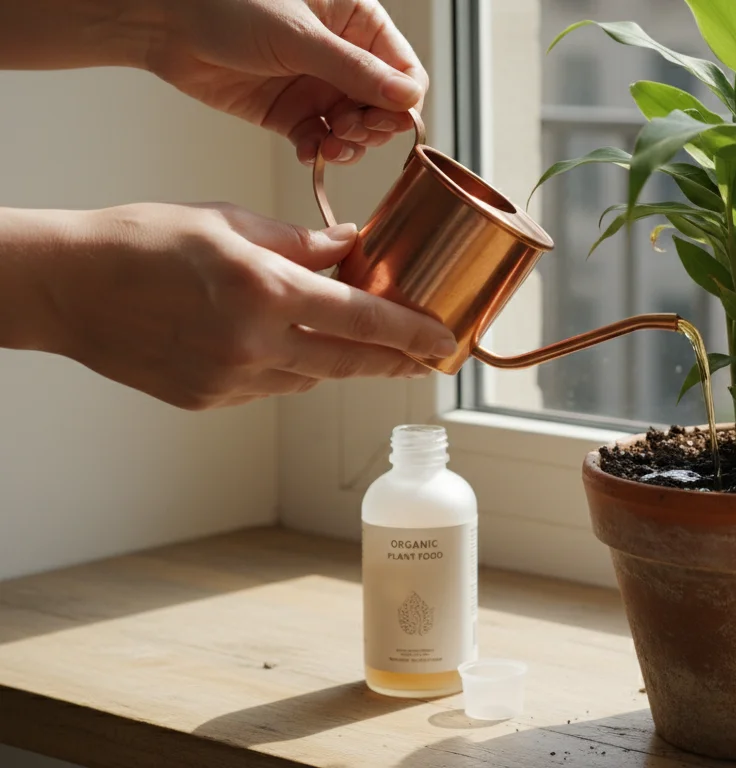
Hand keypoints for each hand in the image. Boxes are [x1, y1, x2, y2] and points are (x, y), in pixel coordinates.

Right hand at [25, 203, 455, 409]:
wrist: (67, 287)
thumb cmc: (144, 241)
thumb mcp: (231, 223)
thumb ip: (302, 244)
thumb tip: (355, 250)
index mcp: (266, 291)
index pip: (363, 319)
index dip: (411, 333)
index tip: (444, 339)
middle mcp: (254, 344)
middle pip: (350, 364)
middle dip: (395, 361)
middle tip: (426, 357)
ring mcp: (230, 380)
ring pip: (310, 378)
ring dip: (335, 359)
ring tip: (347, 338)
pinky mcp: (210, 401)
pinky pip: (271, 388)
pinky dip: (286, 368)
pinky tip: (275, 344)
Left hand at [142, 0, 427, 165]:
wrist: (165, 20)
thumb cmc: (229, 4)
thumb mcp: (300, 37)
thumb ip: (355, 71)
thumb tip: (409, 99)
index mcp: (357, 22)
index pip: (404, 71)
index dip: (403, 101)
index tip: (390, 119)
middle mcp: (342, 57)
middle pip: (384, 107)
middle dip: (374, 126)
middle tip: (352, 130)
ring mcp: (316, 85)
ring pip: (355, 129)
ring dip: (350, 144)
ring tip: (331, 145)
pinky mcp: (289, 112)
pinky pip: (319, 140)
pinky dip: (320, 152)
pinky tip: (311, 152)